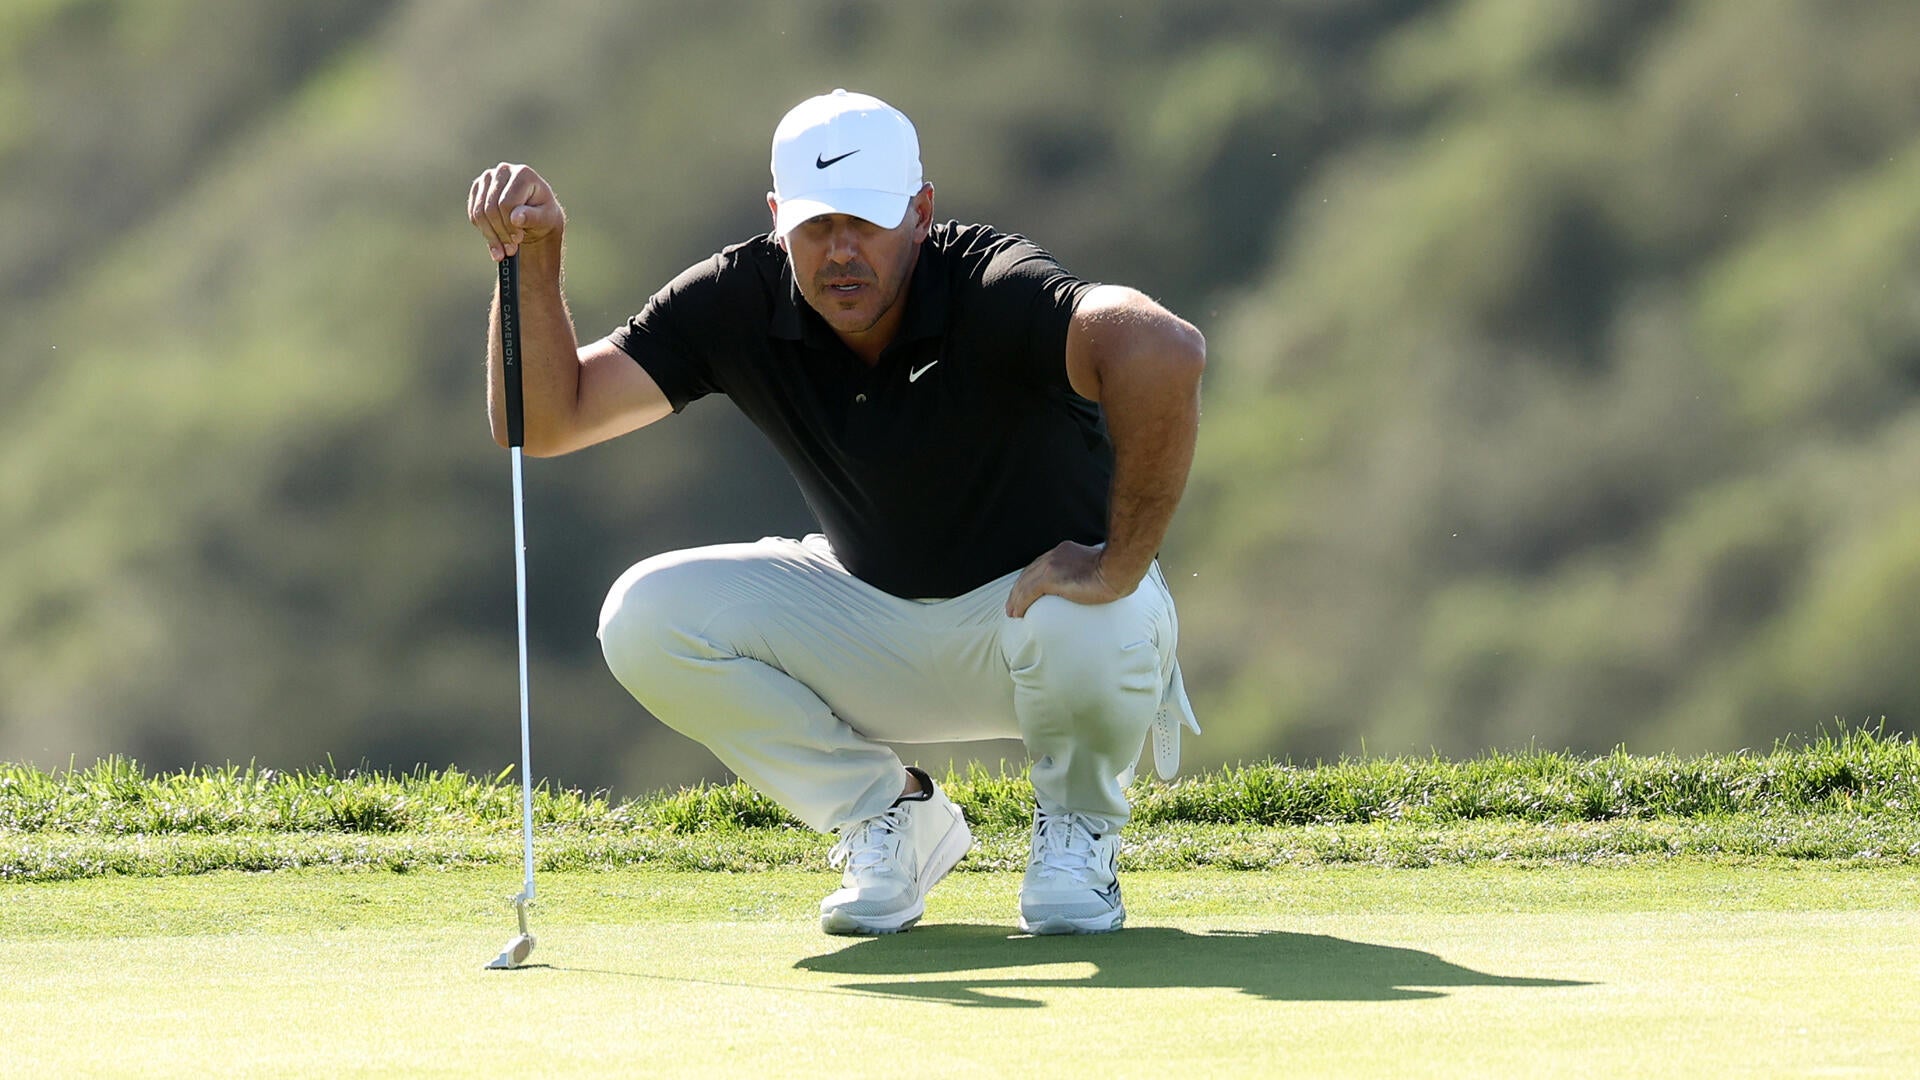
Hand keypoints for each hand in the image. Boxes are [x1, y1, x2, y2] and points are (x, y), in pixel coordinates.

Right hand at [467, 162, 565, 261]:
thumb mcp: (545, 218)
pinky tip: (495, 240)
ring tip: (503, 250)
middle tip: (510, 249)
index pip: (506, 203)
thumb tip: (516, 218)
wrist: (535, 214)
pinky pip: (474, 214)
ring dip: (491, 235)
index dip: (510, 225)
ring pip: (479, 212)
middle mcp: (503, 171)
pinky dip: (483, 230)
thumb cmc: (544, 215)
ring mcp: (488, 178)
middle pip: (491, 208)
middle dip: (500, 232)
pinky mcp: (477, 189)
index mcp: (523, 174)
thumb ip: (532, 217)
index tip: (518, 239)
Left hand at [1004, 541, 1132, 616]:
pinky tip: (1017, 612)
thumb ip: (1087, 573)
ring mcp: (1052, 565)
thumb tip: (1090, 585)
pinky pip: (1029, 592)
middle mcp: (1055, 555)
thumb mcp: (1097, 569)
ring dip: (1016, 599)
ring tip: (1012, 612)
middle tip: (1013, 605)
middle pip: (1029, 573)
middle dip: (1019, 589)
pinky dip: (1021, 603)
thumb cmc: (1117, 571)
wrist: (1119, 568)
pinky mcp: (1051, 577)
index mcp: (1065, 552)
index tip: (1025, 591)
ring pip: (1025, 583)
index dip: (1030, 579)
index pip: (1041, 566)